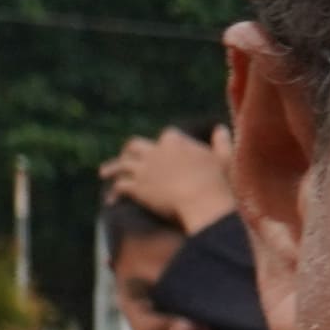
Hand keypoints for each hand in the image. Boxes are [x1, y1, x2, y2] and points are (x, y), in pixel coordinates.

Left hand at [104, 126, 238, 230]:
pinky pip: (120, 187)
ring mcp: (145, 168)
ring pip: (121, 164)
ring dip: (112, 167)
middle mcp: (156, 151)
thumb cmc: (219, 182)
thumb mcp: (224, 158)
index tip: (163, 149)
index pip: (167, 136)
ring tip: (104, 173)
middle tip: (126, 155)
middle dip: (130, 151)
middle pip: (136, 145)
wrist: (204, 201)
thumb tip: (221, 129)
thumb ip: (222, 143)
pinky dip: (114, 193)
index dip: (164, 143)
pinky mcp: (138, 187)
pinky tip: (110, 200)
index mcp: (176, 141)